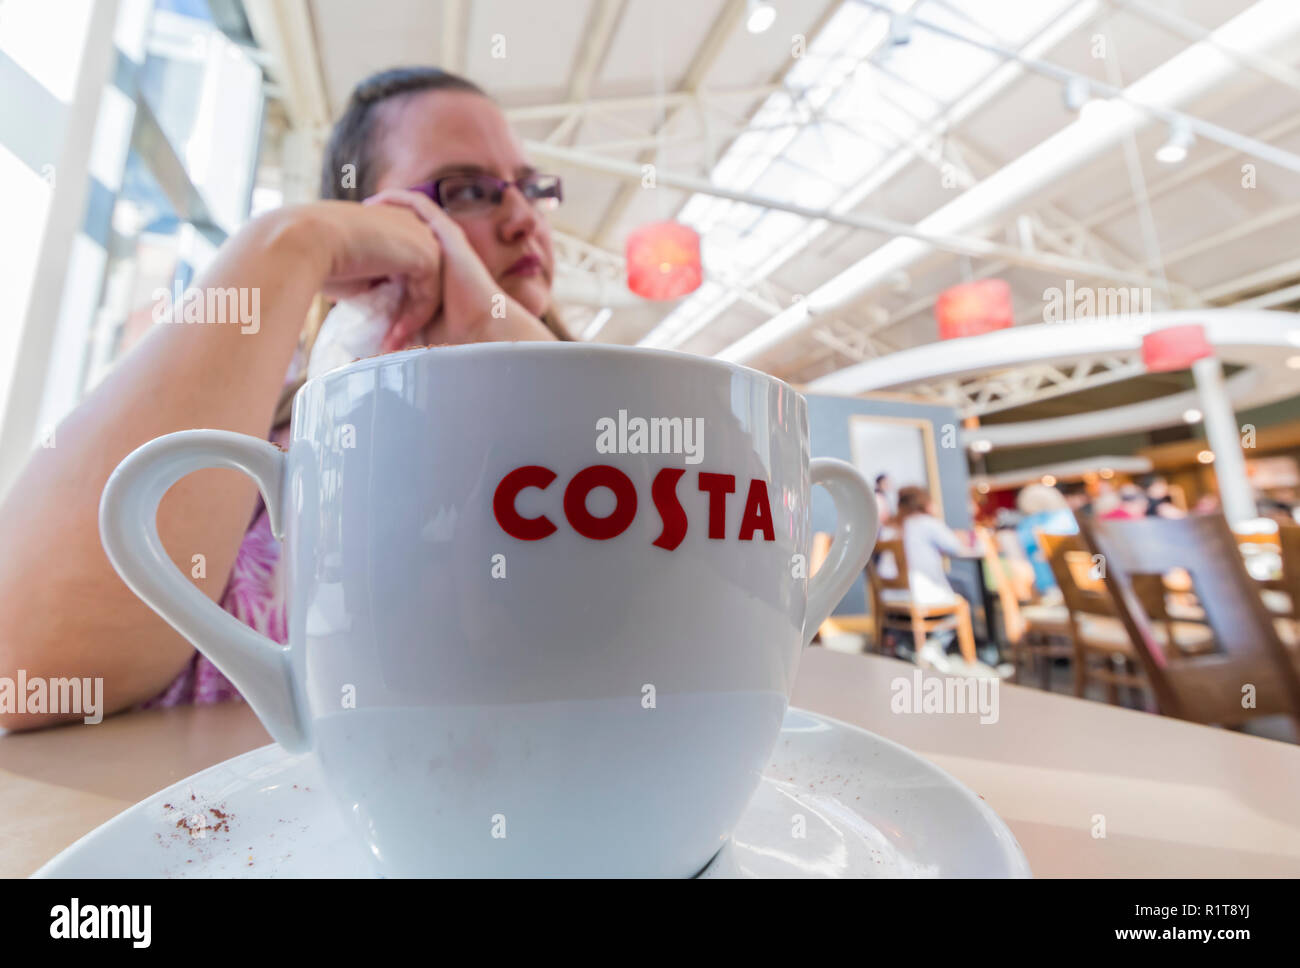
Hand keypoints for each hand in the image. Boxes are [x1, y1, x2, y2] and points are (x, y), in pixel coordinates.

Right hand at [298, 200, 444, 352]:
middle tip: (389, 340)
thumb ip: (375, 283)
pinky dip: (414, 318)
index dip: (395, 299)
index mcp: (392, 222)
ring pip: (428, 288)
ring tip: (390, 344)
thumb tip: (380, 306)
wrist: (306, 242)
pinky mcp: (427, 254)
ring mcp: (422, 235)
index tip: (380, 326)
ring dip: (411, 320)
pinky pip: (430, 294)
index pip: (405, 265)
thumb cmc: (319, 257)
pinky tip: (394, 335)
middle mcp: (411, 224)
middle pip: (420, 277)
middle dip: (407, 311)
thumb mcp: (354, 273)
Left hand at [363, 189, 554, 344]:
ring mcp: (446, 240)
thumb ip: (397, 316)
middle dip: (381, 219)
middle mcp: (440, 250)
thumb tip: (371, 342)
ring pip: (413, 211)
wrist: (480, 326)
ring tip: (364, 206)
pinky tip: (378, 200)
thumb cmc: (451, 331)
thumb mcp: (414, 317)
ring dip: (388, 205)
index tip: (357, 241)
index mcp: (434, 268)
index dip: (381, 240)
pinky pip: (422, 206)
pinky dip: (400, 199)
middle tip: (355, 218)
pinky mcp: (449, 234)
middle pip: (406, 225)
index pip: (405, 245)